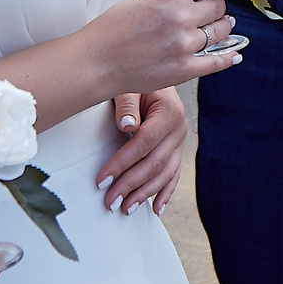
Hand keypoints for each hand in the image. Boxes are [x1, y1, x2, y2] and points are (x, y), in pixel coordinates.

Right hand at [83, 0, 240, 90]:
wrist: (97, 63)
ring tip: (217, 28)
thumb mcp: (141, 0)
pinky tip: (233, 53)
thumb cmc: (111, 31)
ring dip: (221, 28)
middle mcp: (182, 19)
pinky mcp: (185, 69)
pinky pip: (217, 61)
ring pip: (221, 31)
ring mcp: (185, 46)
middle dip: (215, 6)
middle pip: (218, 6)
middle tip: (210, 8)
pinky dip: (228, 56)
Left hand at [97, 88, 186, 214]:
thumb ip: (127, 105)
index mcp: (169, 112)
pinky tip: (156, 209)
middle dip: (130, 185)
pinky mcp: (177, 150)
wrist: (153, 75)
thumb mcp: (128, 87)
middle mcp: (179, 128)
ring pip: (165, 173)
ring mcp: (180, 141)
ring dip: (145, 194)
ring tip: (126, 208)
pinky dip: (165, 193)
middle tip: (110, 201)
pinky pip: (174, 175)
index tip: (102, 180)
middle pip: (154, 163)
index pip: (143, 144)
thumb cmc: (136, 82)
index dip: (122, 163)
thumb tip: (127, 126)